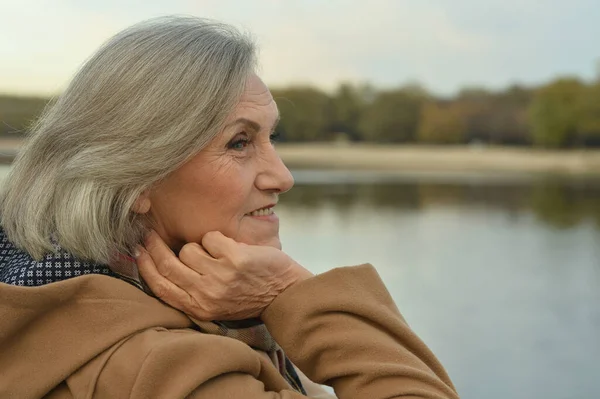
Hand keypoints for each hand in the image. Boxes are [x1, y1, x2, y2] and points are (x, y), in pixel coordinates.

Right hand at [136, 230, 313, 320]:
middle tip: (150, 233)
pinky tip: (232, 249)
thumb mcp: (214, 303)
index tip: (137, 251)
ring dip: (201, 247)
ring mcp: (220, 275)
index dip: (144, 267)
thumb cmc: (248, 294)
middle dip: (155, 246)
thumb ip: (190, 288)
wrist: (284, 293)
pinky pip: (211, 237)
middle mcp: (206, 294)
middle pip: (168, 265)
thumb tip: (158, 263)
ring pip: (189, 249)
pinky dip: (220, 239)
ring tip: (218, 255)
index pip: (161, 287)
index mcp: (198, 308)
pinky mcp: (235, 258)